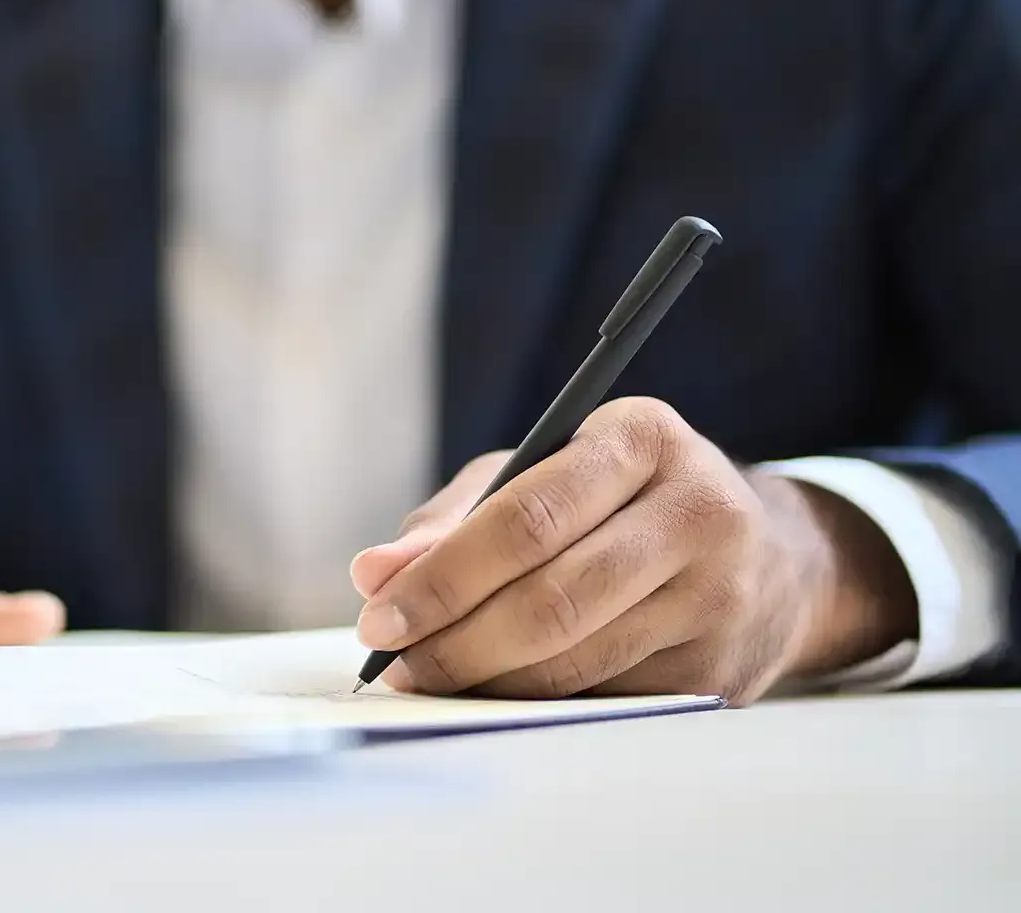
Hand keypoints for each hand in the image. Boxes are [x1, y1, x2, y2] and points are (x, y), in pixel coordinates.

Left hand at [349, 397, 917, 705]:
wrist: (768, 554)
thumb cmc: (622, 501)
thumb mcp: (541, 473)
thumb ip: (454, 519)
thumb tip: (374, 573)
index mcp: (642, 439)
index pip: (526, 520)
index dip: (443, 577)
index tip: (379, 616)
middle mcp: (697, 512)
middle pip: (550, 602)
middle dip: (454, 643)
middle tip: (395, 665)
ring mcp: (719, 597)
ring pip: (575, 662)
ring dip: (485, 682)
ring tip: (430, 679)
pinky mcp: (723, 669)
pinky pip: (603, 700)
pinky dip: (534, 703)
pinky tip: (495, 693)